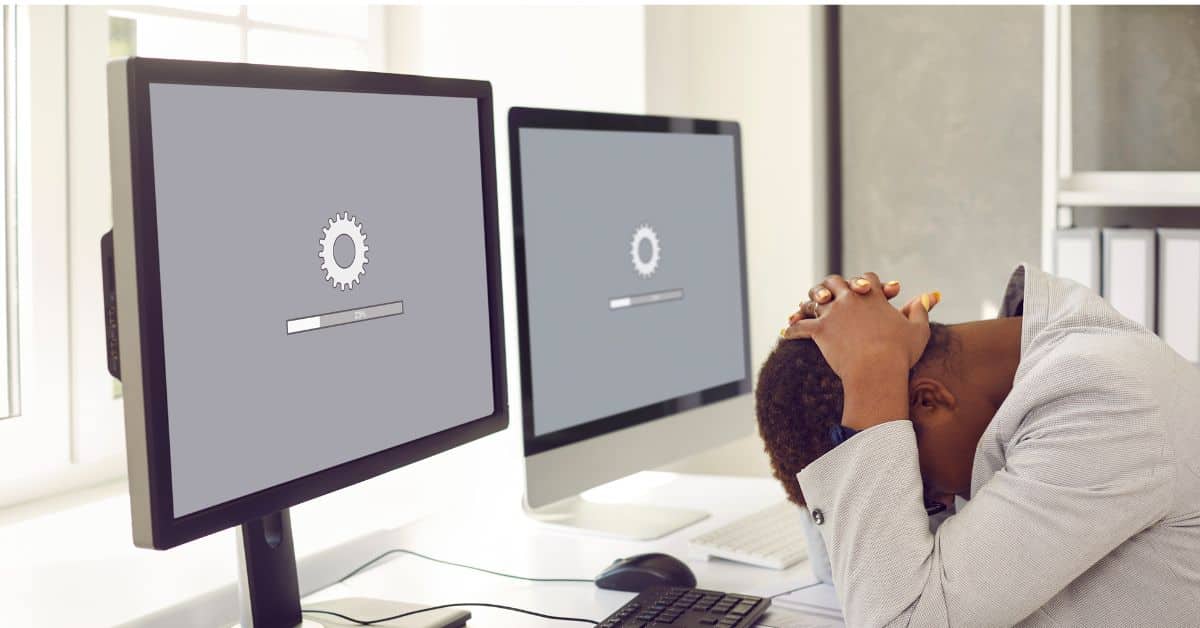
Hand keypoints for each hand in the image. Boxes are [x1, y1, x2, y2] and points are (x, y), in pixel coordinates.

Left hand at [781, 273, 939, 429]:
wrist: (878, 369)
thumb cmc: (900, 353)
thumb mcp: (918, 330)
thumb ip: (921, 310)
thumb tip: (929, 296)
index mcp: (873, 296)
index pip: (868, 277)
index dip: (866, 281)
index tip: (865, 287)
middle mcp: (850, 299)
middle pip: (835, 281)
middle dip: (830, 285)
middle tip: (826, 293)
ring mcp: (833, 313)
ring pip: (813, 300)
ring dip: (807, 304)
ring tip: (800, 311)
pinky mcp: (819, 330)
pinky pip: (800, 326)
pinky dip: (791, 329)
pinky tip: (785, 333)